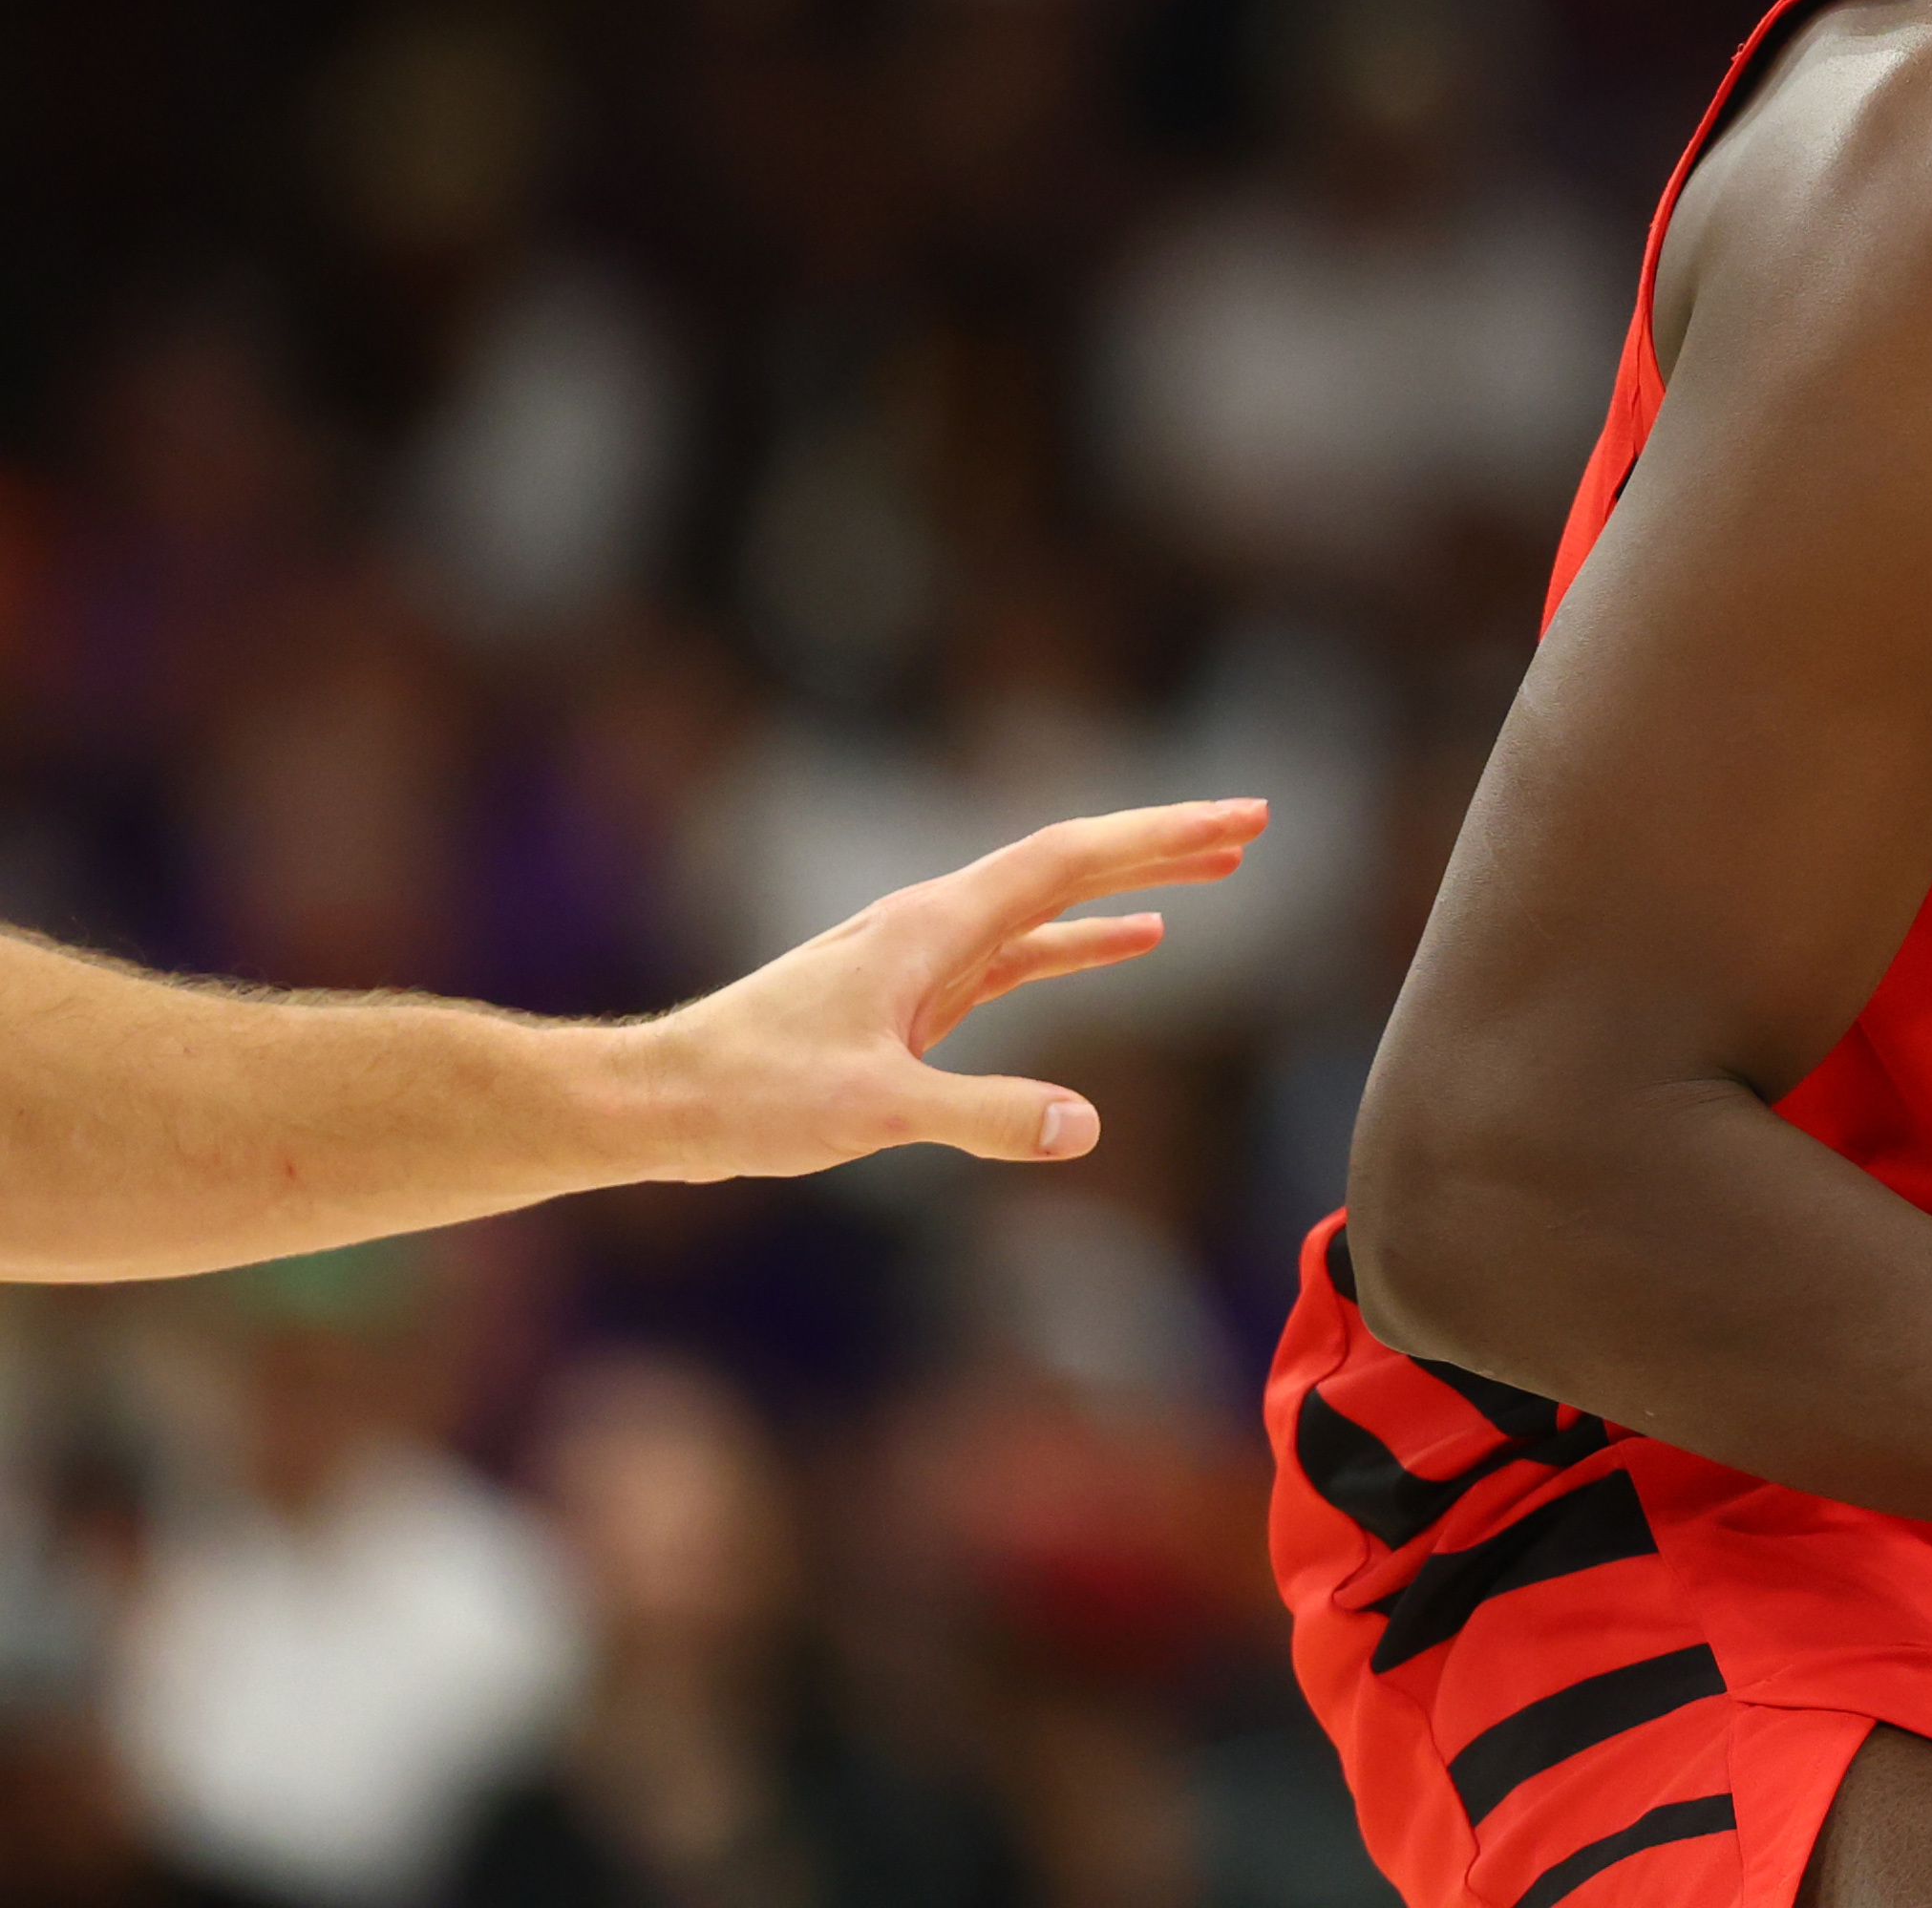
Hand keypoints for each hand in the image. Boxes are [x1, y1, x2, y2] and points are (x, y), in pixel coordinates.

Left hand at [641, 799, 1266, 1178]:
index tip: (1239, 822)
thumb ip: (982, 1116)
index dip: (1160, 837)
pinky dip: (1084, 941)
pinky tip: (1131, 947)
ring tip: (1216, 874)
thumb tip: (1087, 1125)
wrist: (659, 1103)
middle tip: (1254, 827)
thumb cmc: (749, 1097)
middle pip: (1071, 863)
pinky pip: (1024, 955)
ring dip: (1135, 887)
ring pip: (1053, 904)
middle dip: (1164, 844)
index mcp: (932, 926)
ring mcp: (926, 957)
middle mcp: (935, 923)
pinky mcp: (916, 999)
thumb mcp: (873, 1112)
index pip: (1069, 860)